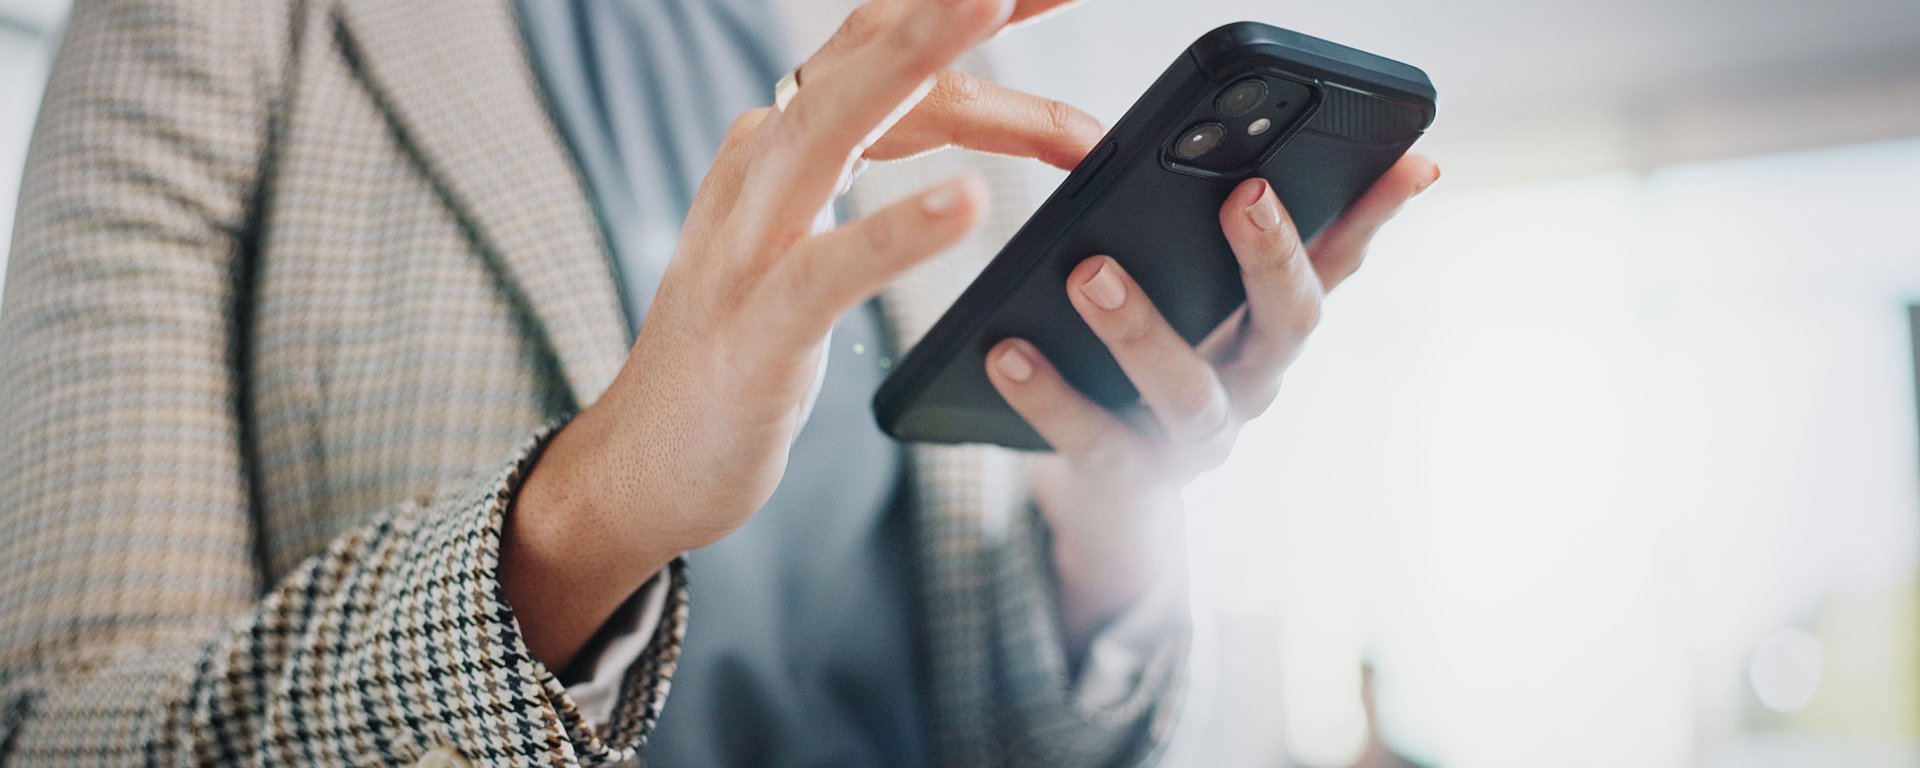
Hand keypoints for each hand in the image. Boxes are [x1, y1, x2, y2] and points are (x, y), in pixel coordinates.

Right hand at [505, 0, 1100, 669]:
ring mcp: (749, 246)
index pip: (875, 46)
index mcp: (775, 147)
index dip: (957, 5)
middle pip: (861, 58)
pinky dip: (900, 228)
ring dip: (921, 61)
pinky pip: (832, 266)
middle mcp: (757, 171)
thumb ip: (856, 171)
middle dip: (948, 4)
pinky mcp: (757, 328)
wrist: (642, 464)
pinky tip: (966, 204)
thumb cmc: (738, 350)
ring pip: (835, 127)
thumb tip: (955, 134)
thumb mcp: (799, 236)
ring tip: (992, 4)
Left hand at [985, 156, 1441, 648]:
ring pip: (1189, 391)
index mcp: (1271, 330)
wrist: (1110, 494)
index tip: (1407, 162)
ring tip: (1090, 274)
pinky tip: (1006, 350)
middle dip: (1271, 258)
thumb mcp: (1203, 305)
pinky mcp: (1130, 477)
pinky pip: (1093, 439)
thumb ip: (1228, 245)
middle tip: (1242, 196)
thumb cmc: (1153, 368)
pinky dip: (1049, 396)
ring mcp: (1198, 441)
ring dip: (1143, 329)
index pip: (1341, 262)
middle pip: (1290, 325)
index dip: (1381, 216)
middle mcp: (1253, 385)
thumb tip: (1245, 161)